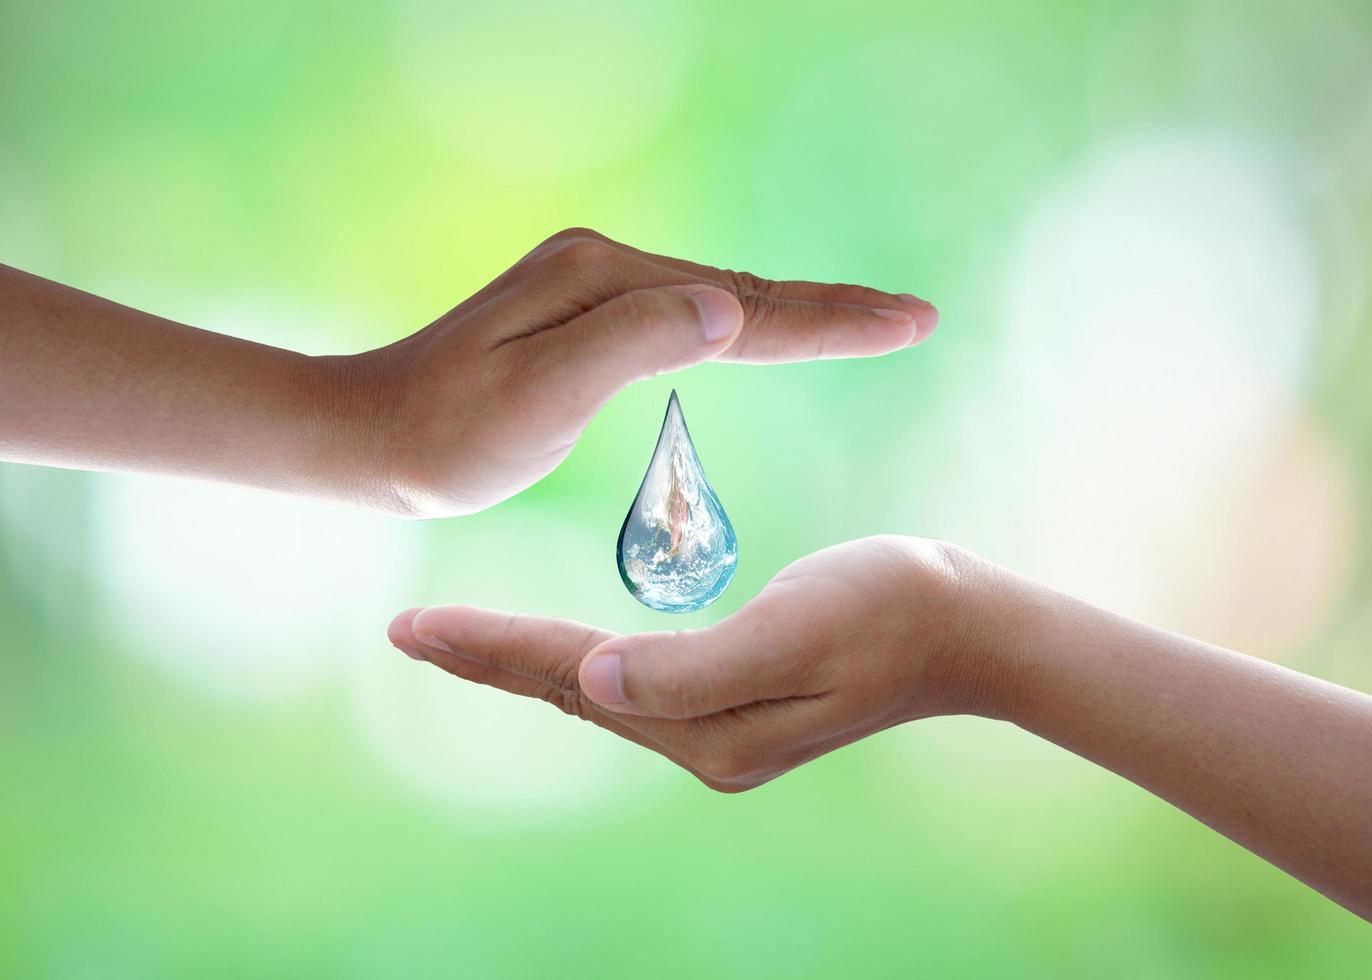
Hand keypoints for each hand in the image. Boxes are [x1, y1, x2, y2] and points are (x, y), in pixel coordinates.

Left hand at [336, 229, 936, 516]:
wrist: (367, 434)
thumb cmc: (445, 436)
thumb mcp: (536, 395)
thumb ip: (631, 344)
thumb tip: (727, 307)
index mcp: (604, 284)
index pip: (743, 307)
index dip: (831, 319)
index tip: (911, 320)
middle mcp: (606, 270)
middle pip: (744, 293)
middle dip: (834, 308)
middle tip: (915, 315)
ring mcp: (596, 288)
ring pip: (722, 304)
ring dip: (799, 315)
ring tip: (872, 321)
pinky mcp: (586, 316)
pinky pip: (689, 320)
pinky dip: (746, 328)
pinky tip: (768, 334)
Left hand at [386, 536, 985, 790]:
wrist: (965, 626)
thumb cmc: (890, 609)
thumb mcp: (794, 630)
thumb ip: (693, 666)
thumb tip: (592, 679)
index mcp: (708, 729)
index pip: (571, 679)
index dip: (489, 650)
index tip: (411, 627)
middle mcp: (702, 739)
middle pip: (568, 691)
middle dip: (486, 659)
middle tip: (407, 630)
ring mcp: (718, 726)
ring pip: (593, 688)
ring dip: (521, 661)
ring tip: (455, 637)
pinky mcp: (734, 698)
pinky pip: (630, 679)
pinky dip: (576, 657)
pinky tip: (557, 646)